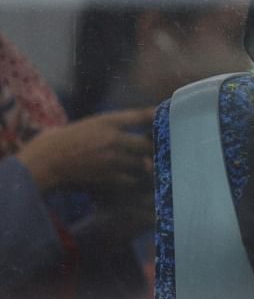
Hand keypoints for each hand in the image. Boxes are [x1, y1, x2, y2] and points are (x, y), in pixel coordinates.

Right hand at [15, 108, 153, 191]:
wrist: (41, 164)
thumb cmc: (56, 142)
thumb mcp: (85, 125)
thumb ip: (110, 126)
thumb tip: (131, 130)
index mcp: (107, 121)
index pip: (142, 116)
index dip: (159, 117)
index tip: (167, 119)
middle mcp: (114, 138)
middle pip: (149, 143)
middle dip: (155, 149)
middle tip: (161, 152)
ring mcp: (112, 159)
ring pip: (144, 163)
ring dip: (148, 166)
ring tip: (152, 169)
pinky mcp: (108, 178)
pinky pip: (132, 180)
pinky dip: (136, 181)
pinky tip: (136, 182)